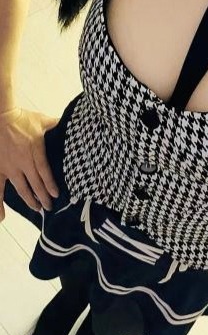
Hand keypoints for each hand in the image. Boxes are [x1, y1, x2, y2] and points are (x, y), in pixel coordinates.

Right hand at [0, 106, 59, 221]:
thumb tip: (72, 124)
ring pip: (21, 189)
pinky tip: (1, 217)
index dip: (50, 185)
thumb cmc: (22, 118)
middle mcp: (23, 162)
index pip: (44, 172)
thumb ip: (57, 126)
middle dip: (43, 197)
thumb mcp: (43, 121)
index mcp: (35, 151)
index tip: (55, 195)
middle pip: (35, 184)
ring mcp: (10, 168)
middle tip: (49, 207)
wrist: (1, 117)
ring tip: (37, 208)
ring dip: (30, 200)